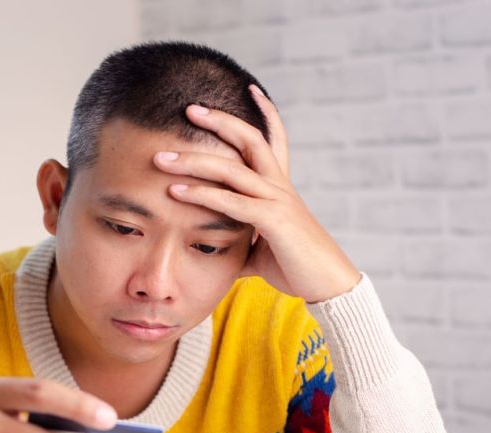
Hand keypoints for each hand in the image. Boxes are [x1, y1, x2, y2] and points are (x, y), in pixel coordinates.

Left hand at [153, 84, 360, 302]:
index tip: (249, 88)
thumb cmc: (295, 266)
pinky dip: (201, 195)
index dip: (265, 111)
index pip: (275, 138)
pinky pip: (231, 202)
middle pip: (250, 138)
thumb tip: (214, 249)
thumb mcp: (260, 249)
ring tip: (162, 158)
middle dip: (219, 120)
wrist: (328, 286)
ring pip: (232, 168)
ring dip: (194, 160)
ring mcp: (277, 200)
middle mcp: (279, 186)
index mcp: (279, 187)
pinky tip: (176, 192)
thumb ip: (238, 240)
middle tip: (189, 108)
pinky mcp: (272, 220)